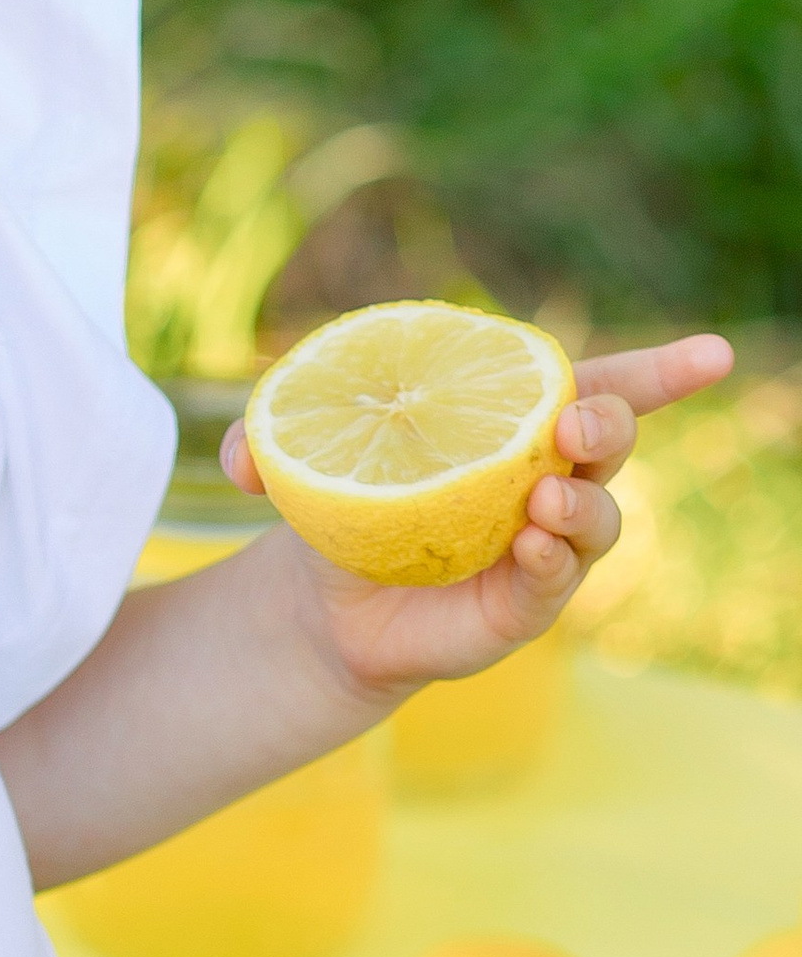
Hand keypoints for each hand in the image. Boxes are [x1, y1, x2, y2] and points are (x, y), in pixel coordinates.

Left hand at [220, 329, 734, 700]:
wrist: (325, 600)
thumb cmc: (338, 503)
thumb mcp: (292, 461)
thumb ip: (266, 442)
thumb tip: (238, 456)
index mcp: (509, 424)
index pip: (599, 387)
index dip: (663, 372)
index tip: (718, 353)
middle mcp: (544, 479)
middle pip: (610, 440)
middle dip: (612, 421)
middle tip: (577, 421)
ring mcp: (542, 544)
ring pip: (597, 516)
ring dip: (584, 502)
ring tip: (545, 497)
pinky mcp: (523, 603)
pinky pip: (555, 579)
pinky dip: (551, 559)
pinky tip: (528, 543)